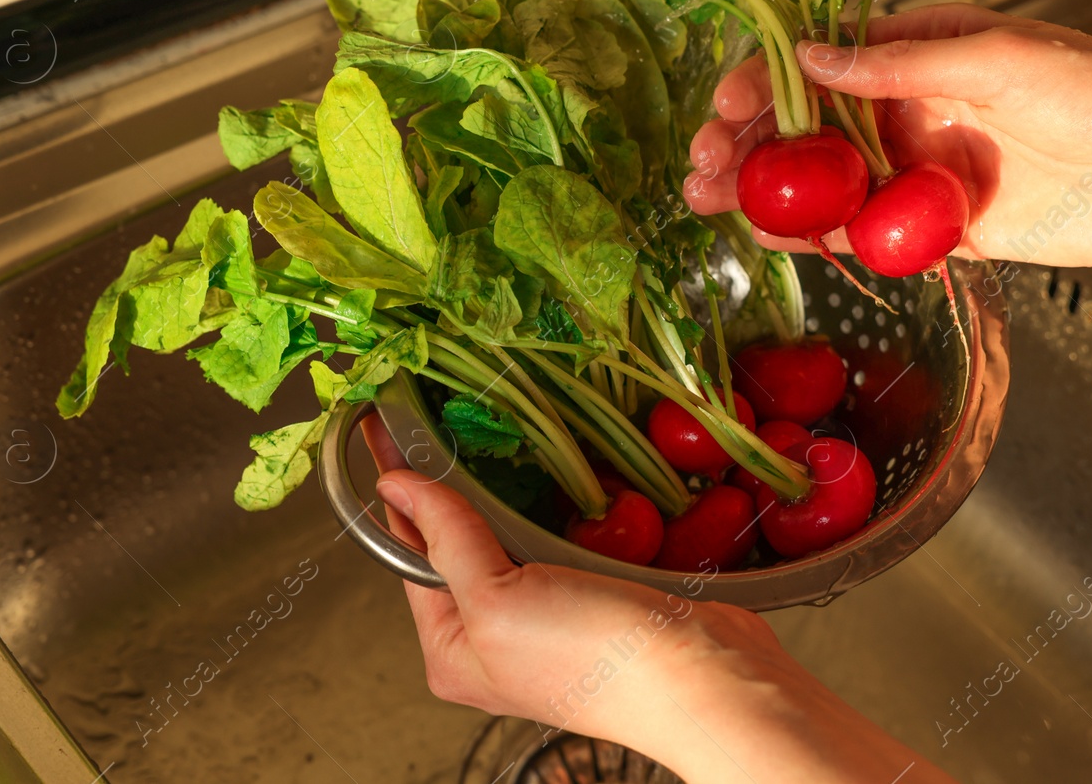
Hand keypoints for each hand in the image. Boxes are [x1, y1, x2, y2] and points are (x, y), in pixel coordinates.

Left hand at [360, 415, 955, 781]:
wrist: (703, 678)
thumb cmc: (595, 660)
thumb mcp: (497, 599)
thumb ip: (447, 540)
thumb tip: (398, 485)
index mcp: (454, 651)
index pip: (409, 554)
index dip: (402, 490)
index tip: (388, 430)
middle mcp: (496, 636)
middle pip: (460, 541)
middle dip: (455, 484)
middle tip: (441, 414)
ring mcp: (549, 613)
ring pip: (514, 531)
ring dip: (512, 486)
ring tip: (493, 428)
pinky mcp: (598, 591)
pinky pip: (564, 534)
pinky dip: (562, 501)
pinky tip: (561, 467)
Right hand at [685, 3, 1091, 267]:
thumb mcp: (996, 57)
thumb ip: (899, 65)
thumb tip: (813, 59)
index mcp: (919, 53)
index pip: (819, 62)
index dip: (765, 81)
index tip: (727, 107)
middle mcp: (907, 108)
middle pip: (804, 125)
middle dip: (745, 141)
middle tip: (701, 165)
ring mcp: (915, 170)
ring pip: (819, 180)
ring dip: (761, 190)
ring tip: (707, 201)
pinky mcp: (933, 228)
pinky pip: (858, 230)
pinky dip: (811, 235)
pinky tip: (767, 237)